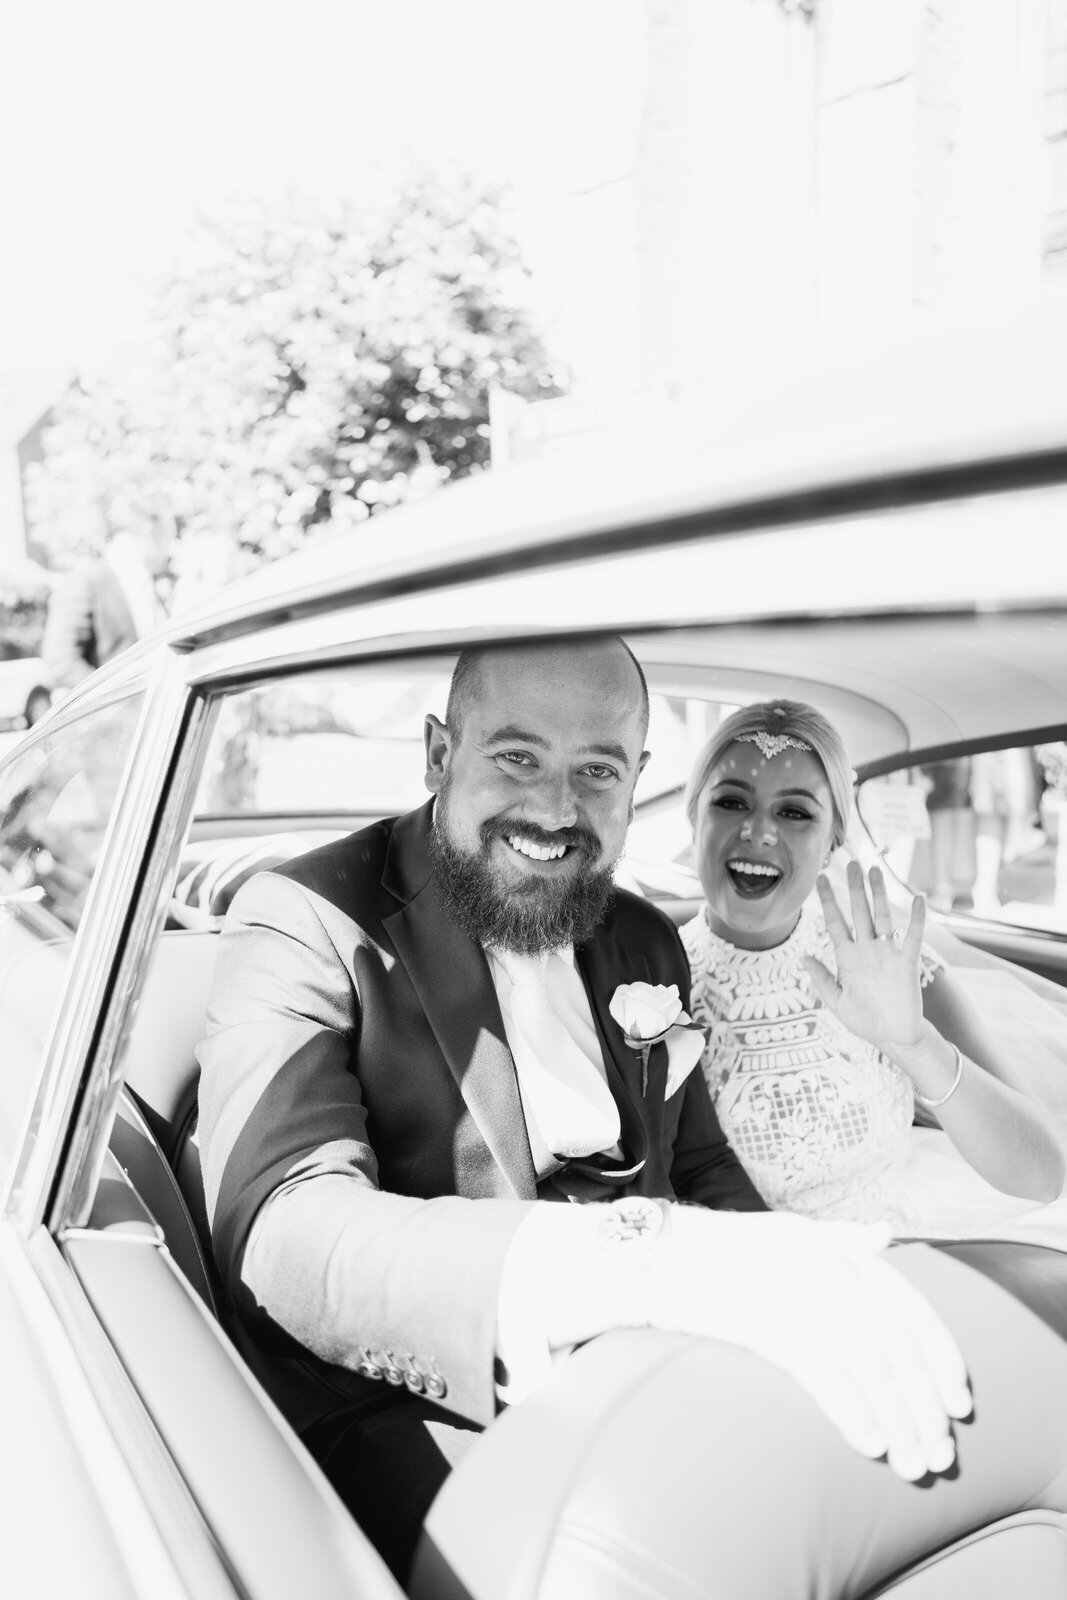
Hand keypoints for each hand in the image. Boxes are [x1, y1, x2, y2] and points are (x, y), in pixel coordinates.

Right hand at [651, 1208, 970, 1480]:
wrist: (651, 1253)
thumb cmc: (722, 1252)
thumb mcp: (788, 1235)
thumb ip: (841, 1240)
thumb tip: (886, 1234)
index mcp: (837, 1247)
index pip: (911, 1307)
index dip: (942, 1361)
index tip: (959, 1407)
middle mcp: (823, 1261)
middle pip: (894, 1344)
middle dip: (923, 1407)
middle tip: (936, 1457)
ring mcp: (791, 1285)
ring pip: (865, 1362)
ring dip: (895, 1420)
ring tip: (908, 1462)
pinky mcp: (759, 1314)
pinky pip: (821, 1369)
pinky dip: (852, 1409)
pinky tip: (868, 1441)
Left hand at [803, 861, 925, 1052]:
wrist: (893, 1037)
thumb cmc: (864, 1020)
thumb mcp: (837, 1002)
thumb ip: (822, 980)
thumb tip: (803, 957)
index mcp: (847, 957)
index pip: (835, 922)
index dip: (828, 901)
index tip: (820, 878)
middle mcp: (867, 949)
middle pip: (859, 912)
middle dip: (854, 888)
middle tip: (851, 863)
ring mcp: (887, 954)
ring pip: (883, 917)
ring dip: (880, 895)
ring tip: (875, 871)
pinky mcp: (907, 963)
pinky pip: (913, 937)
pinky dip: (916, 918)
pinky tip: (918, 898)